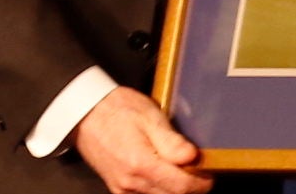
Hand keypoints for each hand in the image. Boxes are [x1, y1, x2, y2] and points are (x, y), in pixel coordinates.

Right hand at [72, 86, 212, 193]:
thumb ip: (171, 141)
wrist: (86, 113)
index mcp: (141, 164)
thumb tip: (192, 157)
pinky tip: (165, 175)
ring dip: (173, 188)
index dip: (200, 184)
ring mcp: (123, 188)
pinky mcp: (118, 189)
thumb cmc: (118, 110)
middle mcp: (131, 183)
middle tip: (200, 172)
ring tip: (183, 171)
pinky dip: (159, 190)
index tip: (210, 176)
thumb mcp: (149, 117)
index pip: (179, 186)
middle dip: (189, 187)